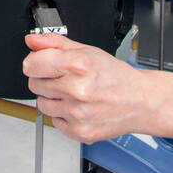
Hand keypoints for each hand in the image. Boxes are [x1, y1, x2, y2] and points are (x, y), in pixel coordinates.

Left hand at [23, 34, 158, 142]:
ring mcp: (78, 113)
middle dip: (46, 79)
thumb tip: (32, 40)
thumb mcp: (87, 51)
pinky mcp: (79, 132)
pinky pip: (54, 121)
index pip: (32, 65)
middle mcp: (77, 90)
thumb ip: (54, 43)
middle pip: (34, 84)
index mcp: (78, 65)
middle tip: (65, 79)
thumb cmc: (116, 76)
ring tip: (73, 94)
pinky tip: (78, 107)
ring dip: (53, 98)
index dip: (34, 62)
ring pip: (42, 104)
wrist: (140, 101)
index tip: (41, 63)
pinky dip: (63, 115)